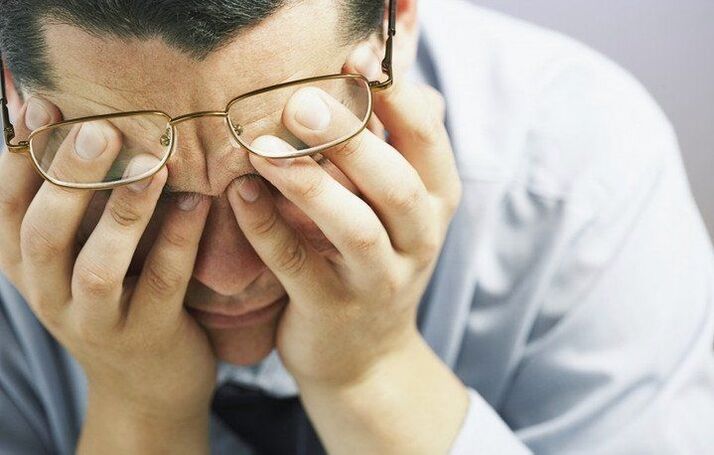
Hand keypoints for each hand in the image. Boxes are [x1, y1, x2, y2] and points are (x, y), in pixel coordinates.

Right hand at [0, 97, 215, 423]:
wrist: (146, 385)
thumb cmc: (114, 296)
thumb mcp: (77, 253)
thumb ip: (72, 198)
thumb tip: (67, 117)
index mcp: (26, 265)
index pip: (7, 206)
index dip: (19, 155)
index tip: (42, 102)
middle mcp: (49, 294)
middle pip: (43, 233)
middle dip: (67, 178)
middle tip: (99, 129)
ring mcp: (95, 321)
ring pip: (97, 267)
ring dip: (122, 212)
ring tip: (153, 165)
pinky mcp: (146, 335)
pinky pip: (162, 284)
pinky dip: (179, 240)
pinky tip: (200, 201)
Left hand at [227, 45, 461, 387]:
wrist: (367, 354)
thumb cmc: (377, 256)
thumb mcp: (401, 201)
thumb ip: (395, 135)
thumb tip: (395, 57)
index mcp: (435, 199)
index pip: (427, 137)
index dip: (394, 94)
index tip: (354, 55)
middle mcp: (418, 238)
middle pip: (395, 183)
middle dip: (350, 138)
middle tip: (301, 101)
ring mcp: (379, 280)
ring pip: (354, 228)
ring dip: (308, 184)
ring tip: (263, 146)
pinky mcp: (332, 309)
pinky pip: (298, 266)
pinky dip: (267, 227)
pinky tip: (239, 192)